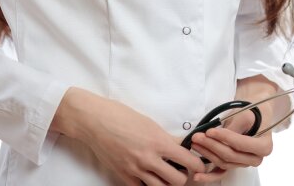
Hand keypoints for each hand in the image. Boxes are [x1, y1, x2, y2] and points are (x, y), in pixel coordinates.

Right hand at [67, 90, 206, 185]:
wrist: (94, 120)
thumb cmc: (119, 115)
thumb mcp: (148, 122)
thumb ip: (166, 137)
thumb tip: (182, 144)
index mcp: (158, 141)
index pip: (188, 161)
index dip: (198, 165)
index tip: (199, 164)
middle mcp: (148, 158)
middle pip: (178, 181)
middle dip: (184, 176)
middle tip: (182, 169)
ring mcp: (135, 170)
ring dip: (167, 183)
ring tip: (166, 174)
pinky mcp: (124, 176)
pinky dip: (149, 185)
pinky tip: (149, 177)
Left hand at [188, 106, 273, 182]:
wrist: (254, 114)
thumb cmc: (252, 111)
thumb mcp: (245, 115)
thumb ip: (233, 128)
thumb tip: (214, 135)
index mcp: (263, 147)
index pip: (240, 145)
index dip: (224, 138)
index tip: (209, 131)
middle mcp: (255, 159)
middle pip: (230, 155)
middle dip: (211, 146)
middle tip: (197, 136)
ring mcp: (243, 163)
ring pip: (223, 162)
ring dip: (207, 154)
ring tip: (195, 143)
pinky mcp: (233, 164)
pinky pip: (221, 173)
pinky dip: (209, 176)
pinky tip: (197, 176)